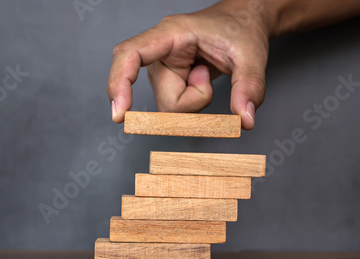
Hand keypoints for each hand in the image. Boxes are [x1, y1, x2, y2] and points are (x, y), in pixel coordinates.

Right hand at [107, 0, 272, 129]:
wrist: (242, 23)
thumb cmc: (240, 29)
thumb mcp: (252, 56)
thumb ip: (249, 87)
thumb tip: (245, 121)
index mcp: (170, 34)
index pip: (129, 55)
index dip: (119, 83)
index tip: (120, 113)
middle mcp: (158, 53)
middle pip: (165, 101)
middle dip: (193, 101)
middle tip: (209, 73)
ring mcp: (160, 70)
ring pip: (170, 108)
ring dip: (195, 101)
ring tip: (206, 71)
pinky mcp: (166, 82)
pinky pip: (176, 108)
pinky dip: (194, 102)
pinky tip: (200, 78)